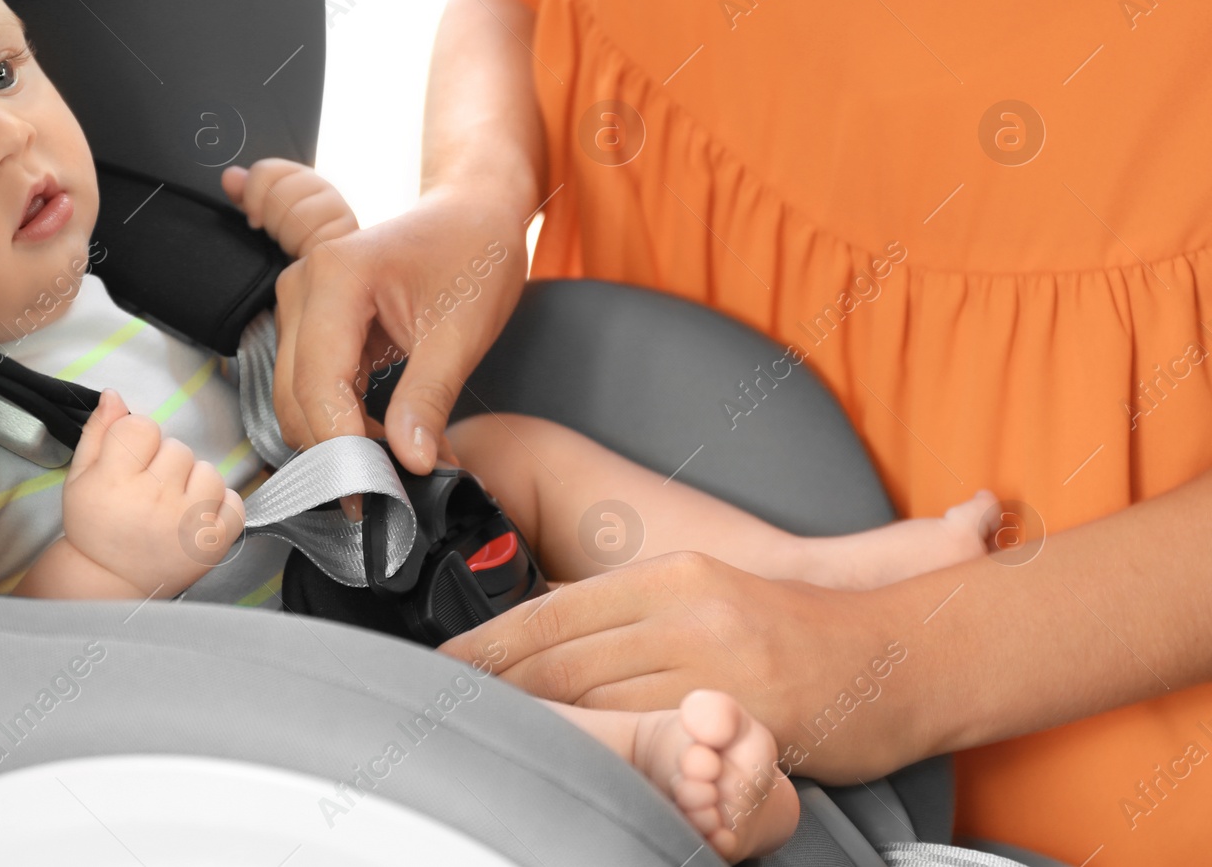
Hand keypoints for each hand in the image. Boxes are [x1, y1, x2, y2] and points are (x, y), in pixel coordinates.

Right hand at [62, 388, 245, 596]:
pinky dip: (221, 505)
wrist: (108, 580)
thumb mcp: (81, 477)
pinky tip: (196, 515)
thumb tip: (115, 395)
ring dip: (193, 482)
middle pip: (178, 448)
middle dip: (164, 462)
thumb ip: (99, 432)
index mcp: (116, 481)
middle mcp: (154, 500)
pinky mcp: (212, 543)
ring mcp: (188, 522)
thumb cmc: (95, 527)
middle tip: (148, 489)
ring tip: (172, 503)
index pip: (143, 427)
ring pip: (208, 470)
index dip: (138, 439)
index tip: (132, 460)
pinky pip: (235, 502)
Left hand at [221, 159, 358, 258]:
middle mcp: (323, 188)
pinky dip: (306, 251)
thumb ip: (248, 196)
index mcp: (300, 179)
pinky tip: (307, 256)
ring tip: (294, 248)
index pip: (267, 171)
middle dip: (273, 222)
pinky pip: (317, 238)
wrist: (321, 278)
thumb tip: (230, 177)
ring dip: (289, 239)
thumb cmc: (293, 247)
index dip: (253, 195)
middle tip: (278, 237)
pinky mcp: (349, 233)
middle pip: (281, 193)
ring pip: (299, 215)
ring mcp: (339, 209)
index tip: (254, 219)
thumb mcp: (265, 219)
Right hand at [264, 188, 526, 474]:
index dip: (340, 447)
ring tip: (398, 461)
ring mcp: (301, 304)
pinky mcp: (311, 323)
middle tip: (391, 490)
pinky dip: (343, 421)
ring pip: (297, 400)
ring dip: (340, 440)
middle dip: (339, 451)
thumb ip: (428, 399)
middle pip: (296, 398)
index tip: (373, 492)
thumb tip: (410, 461)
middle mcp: (304, 287)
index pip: (317, 384)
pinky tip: (385, 436)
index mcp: (336, 277)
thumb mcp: (461, 332)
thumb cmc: (473, 251)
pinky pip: (312, 387)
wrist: (473, 214)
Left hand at [437, 552, 924, 784]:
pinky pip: (656, 746)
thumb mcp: (710, 595)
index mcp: (674, 575)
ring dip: (538, 723)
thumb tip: (553, 625)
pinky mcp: (746, 723)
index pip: (556, 608)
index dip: (492, 640)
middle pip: (565, 657)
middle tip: (441, 705)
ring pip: (599, 703)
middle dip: (496, 686)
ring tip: (485, 737)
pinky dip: (607, 758)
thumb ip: (636, 610)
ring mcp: (719, 669)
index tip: (442, 662)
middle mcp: (689, 612)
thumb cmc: (794, 630)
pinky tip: (572, 768)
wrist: (901, 654)